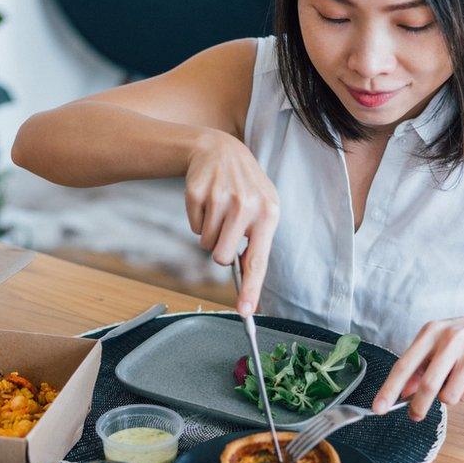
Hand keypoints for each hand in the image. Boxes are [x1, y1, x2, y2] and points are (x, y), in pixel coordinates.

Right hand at [185, 130, 279, 315]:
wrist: (220, 150)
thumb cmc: (245, 189)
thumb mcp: (261, 208)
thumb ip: (257, 244)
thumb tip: (249, 287)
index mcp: (269, 214)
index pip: (258, 261)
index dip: (251, 290)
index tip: (245, 312)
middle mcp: (247, 206)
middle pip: (222, 258)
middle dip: (220, 252)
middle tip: (226, 231)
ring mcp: (221, 198)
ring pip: (206, 244)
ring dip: (210, 234)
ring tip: (219, 210)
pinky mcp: (198, 193)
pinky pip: (194, 227)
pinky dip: (198, 220)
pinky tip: (208, 201)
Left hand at [372, 311, 463, 420]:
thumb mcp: (439, 342)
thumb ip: (420, 365)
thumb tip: (404, 392)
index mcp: (432, 331)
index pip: (404, 365)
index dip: (389, 389)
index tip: (378, 408)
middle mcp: (451, 340)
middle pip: (427, 385)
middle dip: (419, 406)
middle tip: (415, 415)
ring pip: (449, 396)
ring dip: (449, 397)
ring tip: (458, 380)